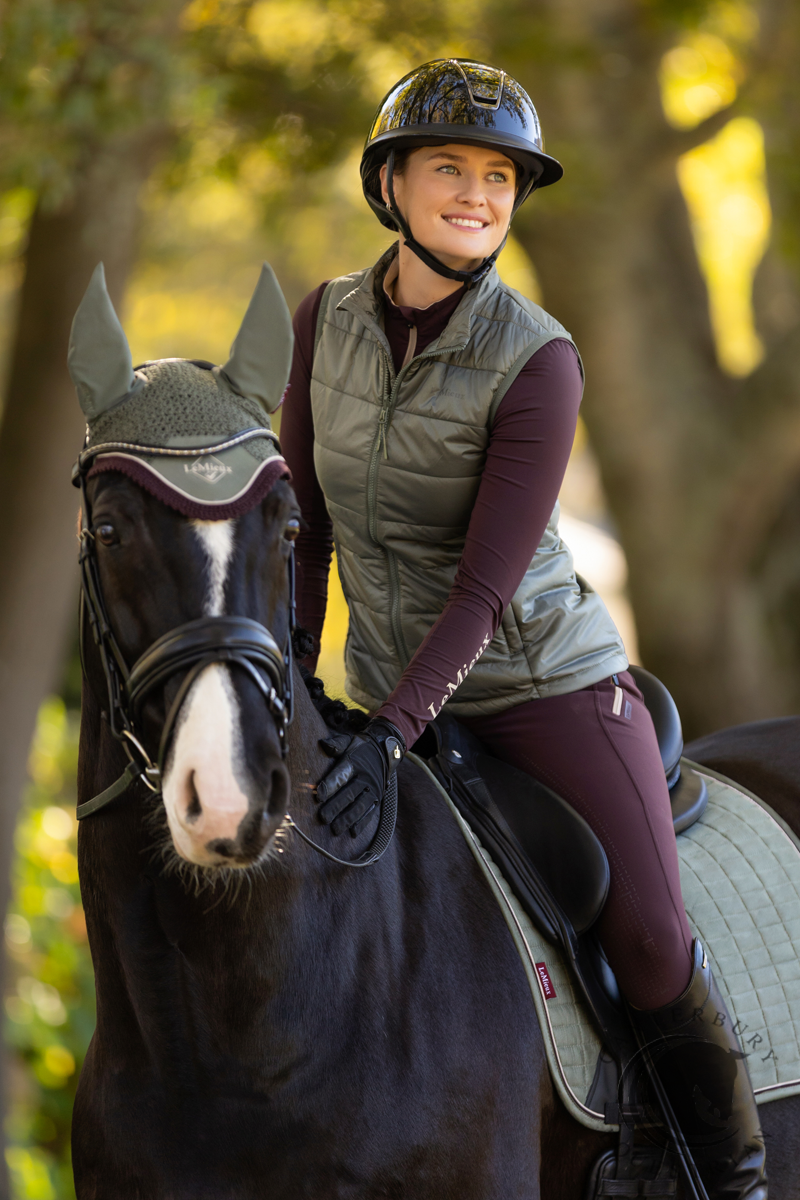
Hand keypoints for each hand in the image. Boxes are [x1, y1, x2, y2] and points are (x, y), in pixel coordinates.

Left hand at [316, 718, 404, 836]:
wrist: (385, 751)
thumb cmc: (360, 748)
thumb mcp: (349, 741)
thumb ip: (336, 744)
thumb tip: (322, 744)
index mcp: (355, 763)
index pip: (341, 775)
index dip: (330, 785)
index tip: (318, 796)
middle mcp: (365, 778)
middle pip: (349, 794)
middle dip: (336, 807)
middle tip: (323, 818)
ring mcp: (373, 790)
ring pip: (360, 806)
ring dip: (347, 819)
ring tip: (335, 829)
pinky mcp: (377, 799)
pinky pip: (370, 813)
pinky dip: (362, 823)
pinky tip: (352, 832)